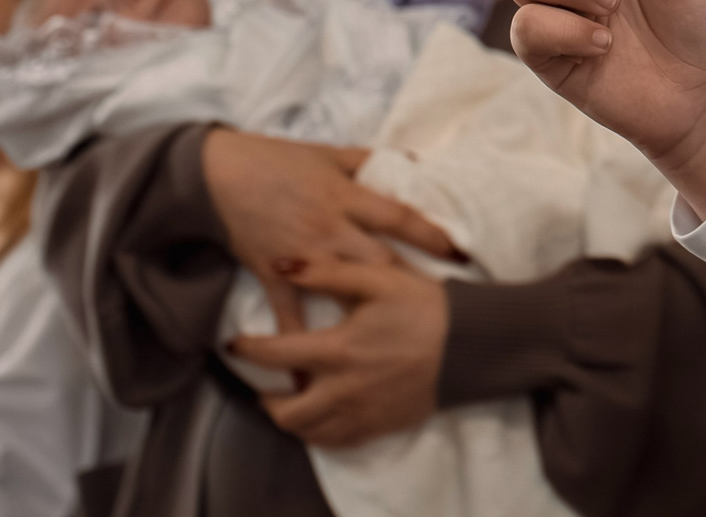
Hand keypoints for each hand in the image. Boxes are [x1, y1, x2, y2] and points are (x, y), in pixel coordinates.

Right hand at [201, 131, 459, 334]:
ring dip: (365, 315)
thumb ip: (369, 161)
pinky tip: (311, 374)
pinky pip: (288, 314)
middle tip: (440, 307)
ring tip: (394, 345)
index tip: (459, 253)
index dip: (430, 234)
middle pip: (378, 259)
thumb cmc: (278, 159)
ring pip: (341, 290)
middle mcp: (329, 227)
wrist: (219, 174)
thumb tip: (413, 160)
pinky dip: (298, 342)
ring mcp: (301, 254)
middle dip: (410, 281)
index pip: (398, 216)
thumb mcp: (329, 153)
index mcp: (345, 195)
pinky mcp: (271, 273)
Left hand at [228, 258, 445, 447]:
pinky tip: (322, 412)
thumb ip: (328, 271)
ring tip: (289, 399)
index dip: (247, 350)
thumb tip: (281, 264)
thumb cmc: (424, 306)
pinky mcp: (379, 426)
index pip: (275, 356)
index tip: (234, 344)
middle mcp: (344, 390)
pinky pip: (336, 441)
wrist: (471, 344)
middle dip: (266, 401)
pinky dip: (319, 432)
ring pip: (308, 433)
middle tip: (263, 385)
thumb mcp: (379, 277)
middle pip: (285, 413)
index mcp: (339, 350)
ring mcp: (361, 414)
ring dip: (291, 418)